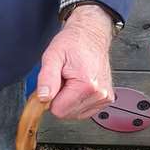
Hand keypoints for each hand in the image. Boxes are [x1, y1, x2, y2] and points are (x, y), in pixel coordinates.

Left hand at [36, 5, 114, 119]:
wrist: (91, 35)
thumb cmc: (73, 43)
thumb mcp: (52, 56)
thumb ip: (47, 78)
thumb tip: (43, 98)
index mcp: (86, 85)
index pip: (58, 110)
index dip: (50, 98)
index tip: (52, 84)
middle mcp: (99, 94)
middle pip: (67, 114)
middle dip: (59, 99)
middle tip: (62, 80)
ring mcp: (104, 98)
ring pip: (75, 114)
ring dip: (68, 100)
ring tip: (70, 81)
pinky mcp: (106, 99)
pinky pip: (84, 111)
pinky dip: (77, 101)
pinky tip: (78, 86)